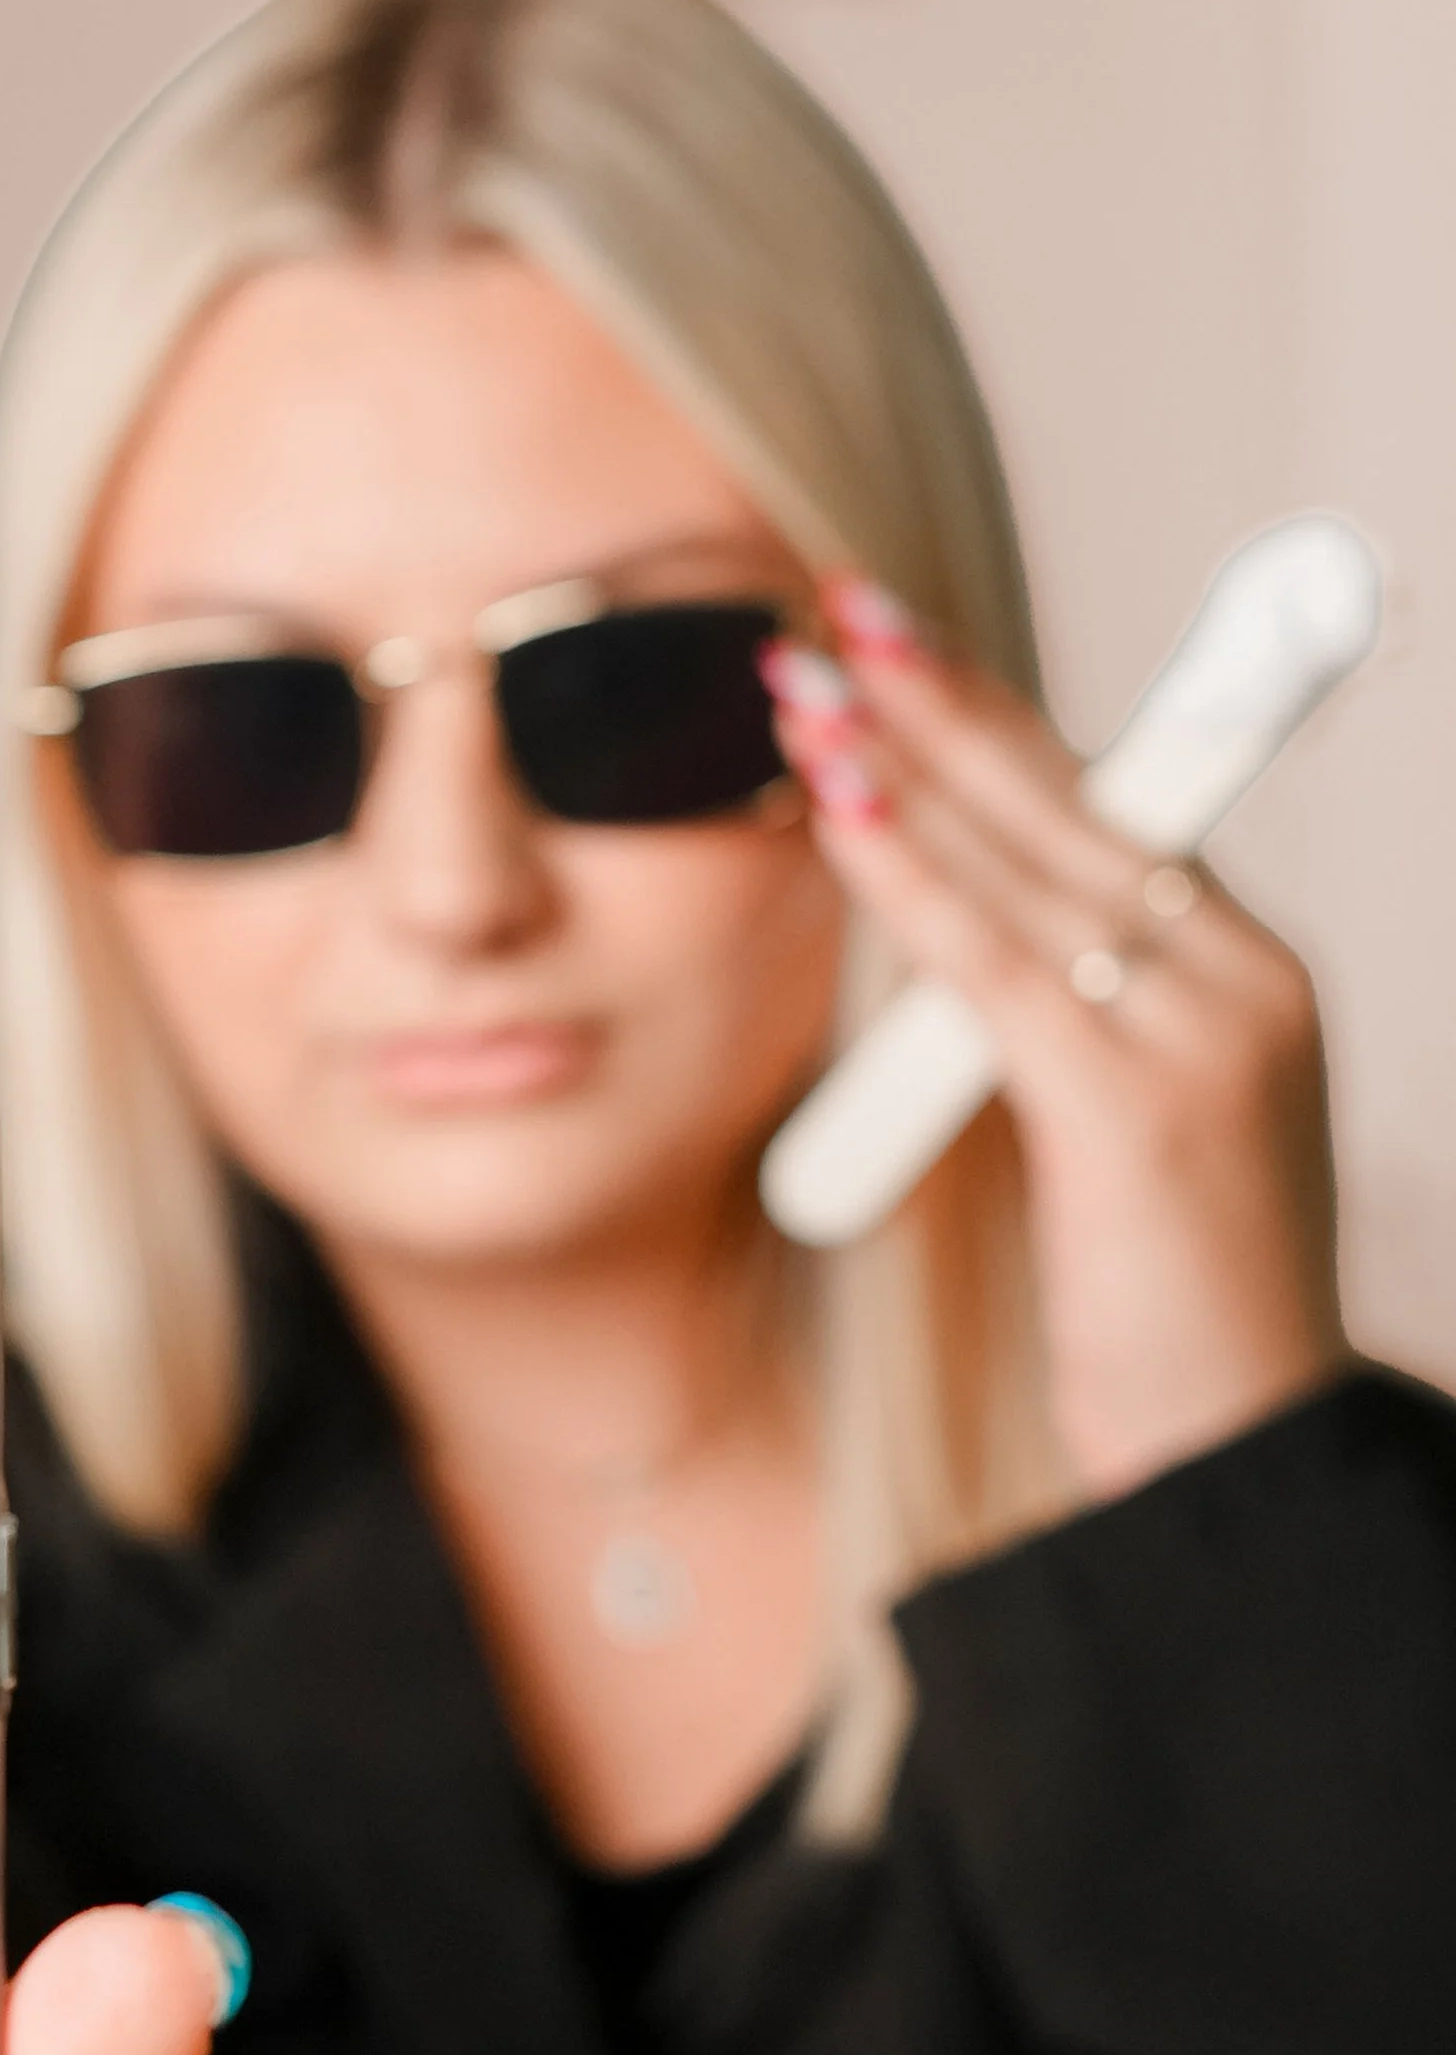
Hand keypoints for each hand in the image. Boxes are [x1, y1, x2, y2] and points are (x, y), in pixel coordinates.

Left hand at [764, 587, 1347, 1495]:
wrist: (1236, 1444)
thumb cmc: (1170, 1308)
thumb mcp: (1128, 1138)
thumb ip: (1067, 1033)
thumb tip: (952, 954)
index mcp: (1251, 976)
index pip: (1111, 812)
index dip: (1000, 725)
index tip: (903, 650)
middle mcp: (1244, 982)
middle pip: (1076, 803)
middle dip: (947, 701)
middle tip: (839, 610)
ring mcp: (1205, 1038)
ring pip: (1032, 864)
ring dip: (908, 765)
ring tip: (803, 685)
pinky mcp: (1141, 1110)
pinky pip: (998, 967)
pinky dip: (914, 880)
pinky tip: (840, 815)